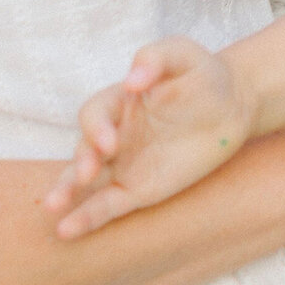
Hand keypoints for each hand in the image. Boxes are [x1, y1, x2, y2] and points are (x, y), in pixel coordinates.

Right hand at [44, 36, 256, 237]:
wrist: (231, 106)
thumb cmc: (203, 74)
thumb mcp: (184, 54)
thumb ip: (156, 57)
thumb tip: (132, 79)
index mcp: (120, 101)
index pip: (95, 113)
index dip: (97, 127)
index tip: (111, 142)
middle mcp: (115, 134)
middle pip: (84, 149)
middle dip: (81, 162)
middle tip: (87, 173)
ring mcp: (123, 164)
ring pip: (85, 182)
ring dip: (67, 191)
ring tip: (53, 206)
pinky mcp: (137, 190)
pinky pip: (106, 206)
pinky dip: (86, 218)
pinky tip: (67, 230)